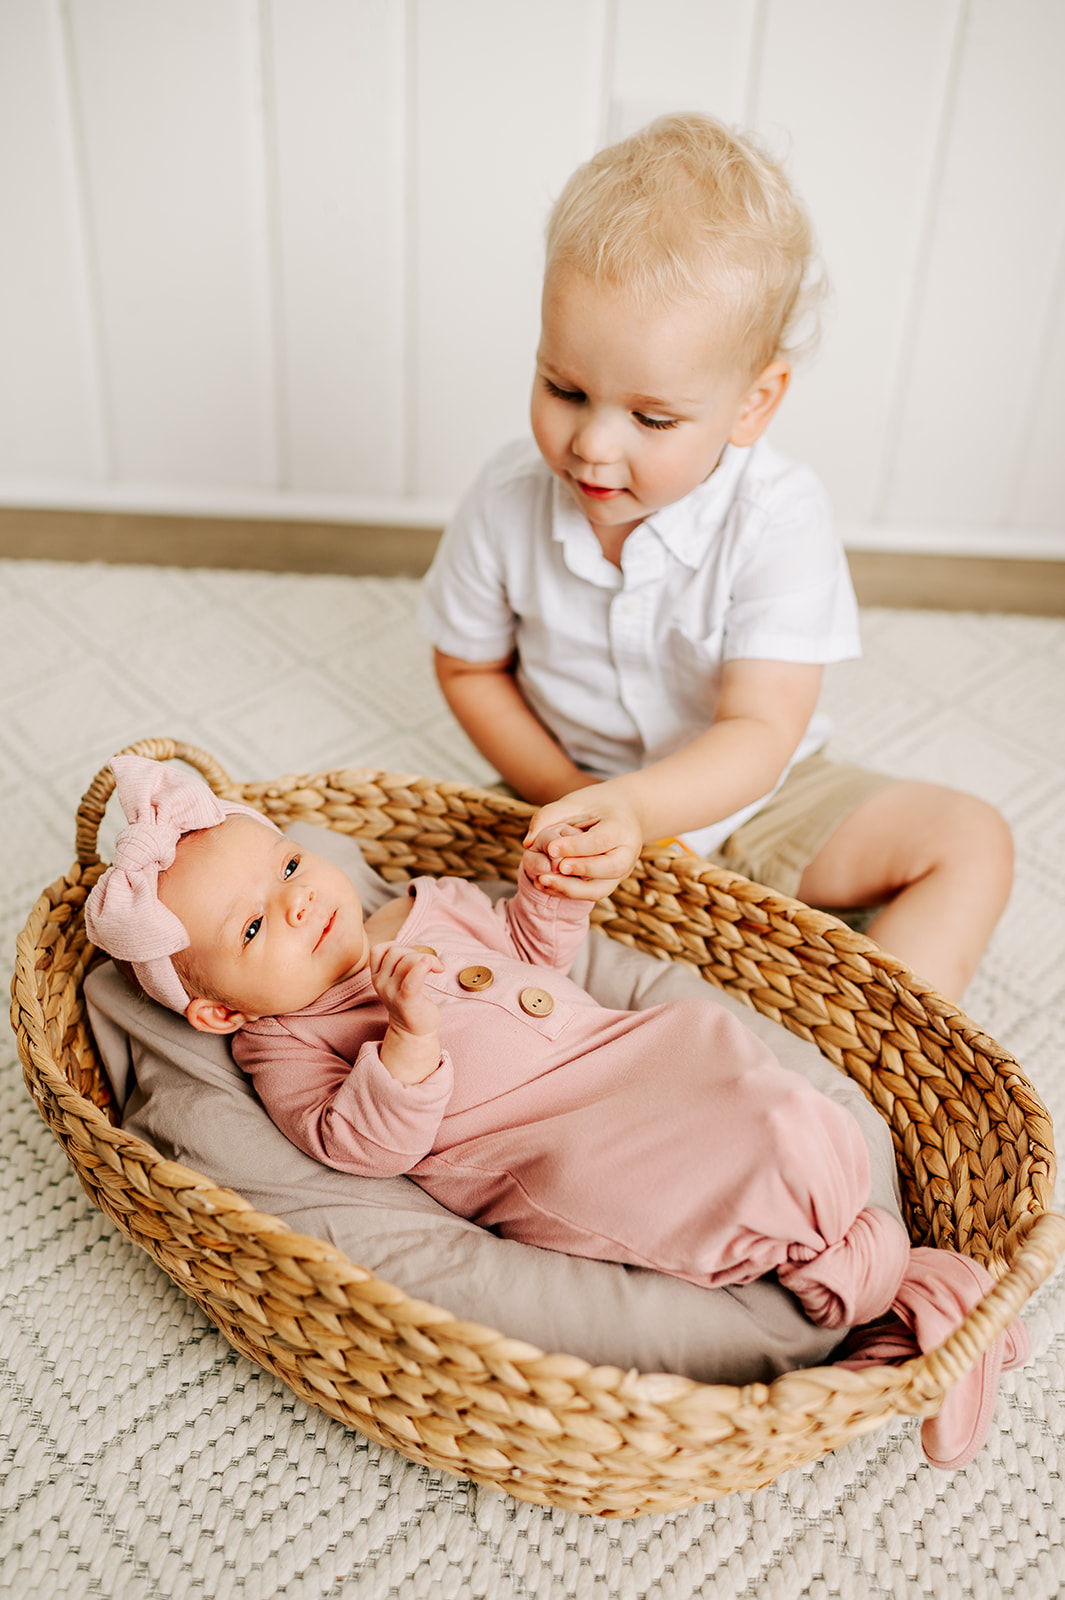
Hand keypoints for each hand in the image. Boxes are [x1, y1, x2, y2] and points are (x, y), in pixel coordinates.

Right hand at [370, 942, 442, 1082]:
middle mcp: (381, 983)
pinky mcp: (407, 1001)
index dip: (396, 945)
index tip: (412, 956)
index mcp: (377, 976)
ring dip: (427, 958)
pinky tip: (436, 968)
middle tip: (430, 964)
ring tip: (437, 967)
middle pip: (396, 952)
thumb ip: (400, 962)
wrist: (414, 1032)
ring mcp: (392, 993)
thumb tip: (414, 949)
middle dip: (416, 952)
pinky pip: (412, 979)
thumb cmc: (410, 1001)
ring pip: (407, 961)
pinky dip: (423, 968)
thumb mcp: (398, 979)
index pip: (379, 949)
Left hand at [523, 799, 641, 900]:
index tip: (550, 848)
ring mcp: (621, 872)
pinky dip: (568, 893)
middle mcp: (627, 853)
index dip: (575, 846)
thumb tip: (528, 843)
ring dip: (571, 889)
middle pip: (610, 868)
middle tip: (554, 867)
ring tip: (542, 880)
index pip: (600, 841)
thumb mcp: (574, 802)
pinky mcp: (610, 883)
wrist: (623, 814)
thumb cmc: (595, 805)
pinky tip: (545, 885)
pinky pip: (591, 894)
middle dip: (581, 869)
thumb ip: (549, 816)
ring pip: (601, 889)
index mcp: (621, 828)